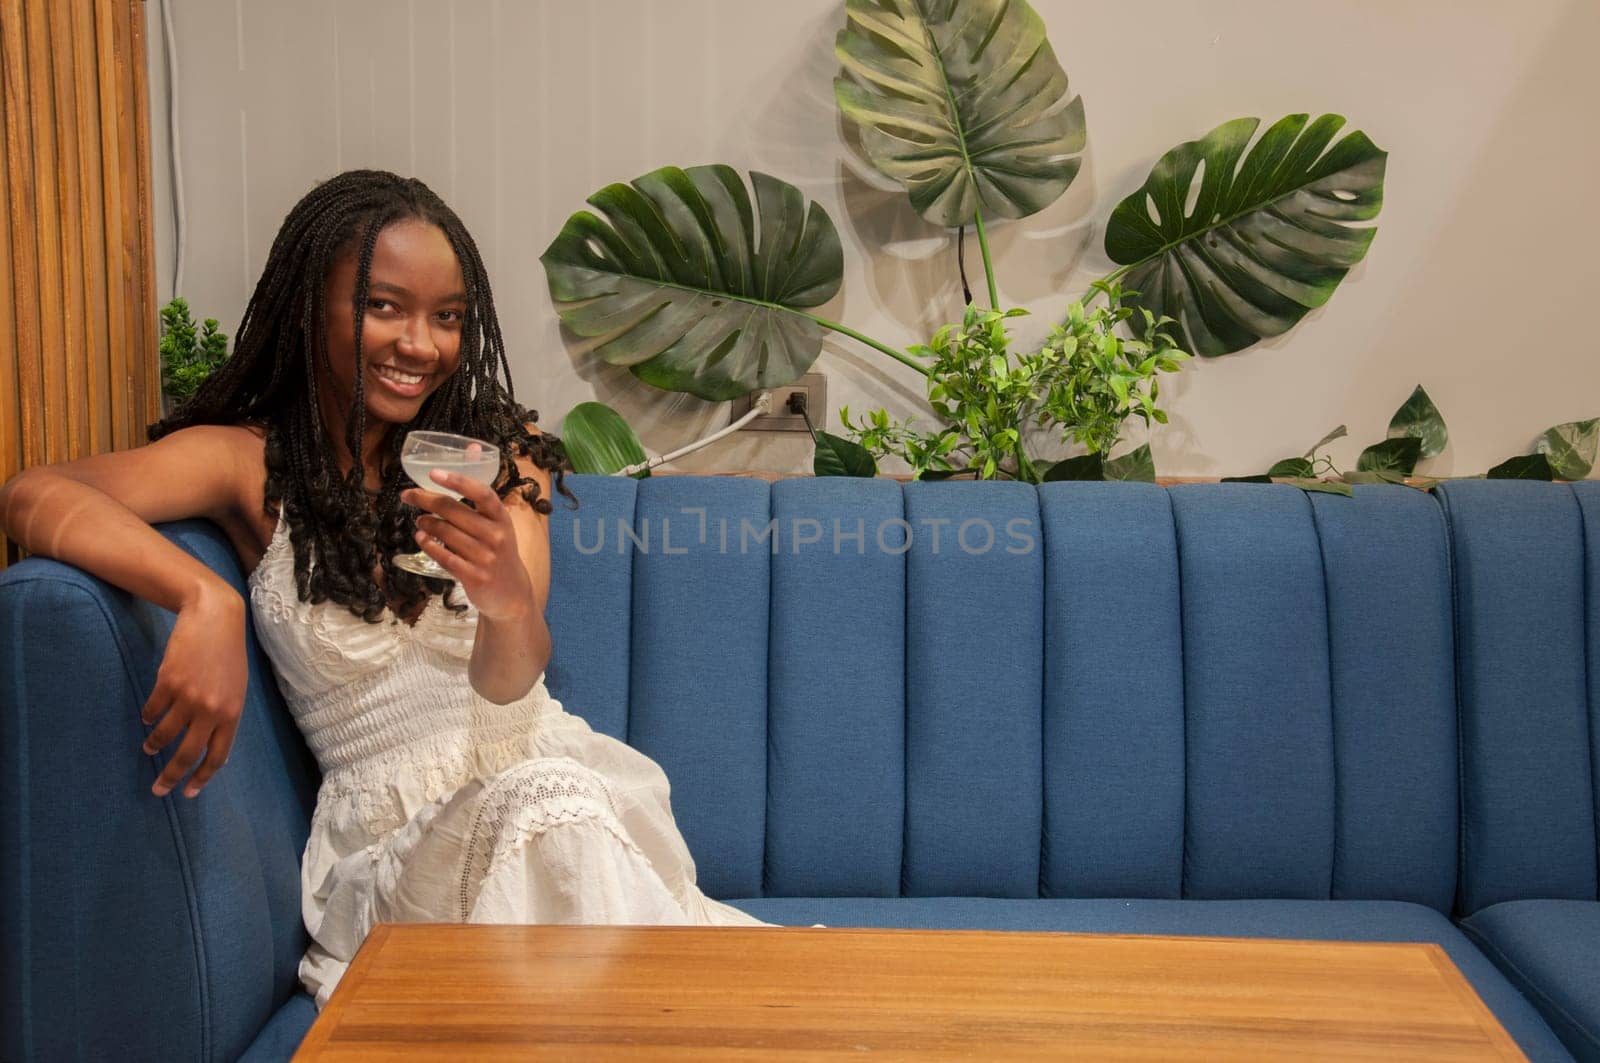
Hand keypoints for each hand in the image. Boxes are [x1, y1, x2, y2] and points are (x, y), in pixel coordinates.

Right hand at [142, 583, 246, 797]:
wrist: (215, 618)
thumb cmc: (227, 654)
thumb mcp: (235, 688)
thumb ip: (224, 716)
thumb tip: (211, 747)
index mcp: (232, 714)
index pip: (217, 756)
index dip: (202, 777)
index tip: (188, 792)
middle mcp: (212, 710)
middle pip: (188, 753)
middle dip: (171, 775)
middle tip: (158, 788)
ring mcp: (189, 697)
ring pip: (165, 734)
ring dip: (155, 744)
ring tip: (149, 747)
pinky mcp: (168, 683)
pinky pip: (153, 710)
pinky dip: (149, 716)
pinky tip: (148, 717)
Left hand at [402, 468, 532, 620]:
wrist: (511, 594)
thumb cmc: (500, 551)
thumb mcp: (498, 523)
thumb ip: (481, 492)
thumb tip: (472, 447)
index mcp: (502, 518)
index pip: (482, 493)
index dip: (458, 481)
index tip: (433, 473)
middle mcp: (496, 536)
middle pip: (454, 511)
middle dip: (426, 500)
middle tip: (408, 495)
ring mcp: (484, 557)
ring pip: (445, 533)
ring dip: (425, 523)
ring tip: (419, 520)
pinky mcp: (472, 576)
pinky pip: (444, 556)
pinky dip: (428, 545)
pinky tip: (421, 538)